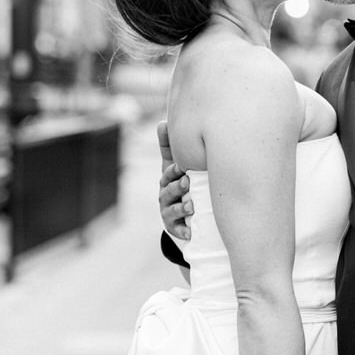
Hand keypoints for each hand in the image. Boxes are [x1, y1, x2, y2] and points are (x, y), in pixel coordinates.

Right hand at [157, 120, 192, 240]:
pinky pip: (178, 231)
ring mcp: (168, 214)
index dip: (172, 171)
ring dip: (181, 208)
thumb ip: (169, 147)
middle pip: (168, 192)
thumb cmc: (181, 184)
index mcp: (166, 181)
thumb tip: (162, 122)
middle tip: (187, 182)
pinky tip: (191, 232)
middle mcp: (165, 197)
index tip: (180, 167)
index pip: (167, 174)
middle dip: (176, 187)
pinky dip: (184, 231)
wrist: (183, 215)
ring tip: (191, 206)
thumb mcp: (176, 167)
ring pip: (172, 211)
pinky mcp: (175, 229)